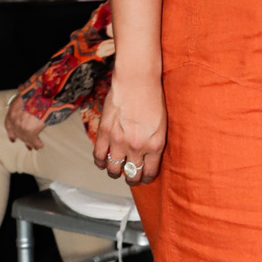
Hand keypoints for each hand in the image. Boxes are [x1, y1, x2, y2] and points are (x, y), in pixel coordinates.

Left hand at [4, 93, 47, 150]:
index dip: (10, 132)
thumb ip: (22, 91)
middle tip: (27, 146)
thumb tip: (21, 86)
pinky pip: (34, 140)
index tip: (13, 140)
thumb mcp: (26, 91)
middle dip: (22, 139)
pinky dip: (37, 144)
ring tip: (34, 147)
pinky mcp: (30, 131)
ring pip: (25, 138)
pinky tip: (41, 146)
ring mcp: (21, 126)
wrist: (43, 97)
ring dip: (30, 143)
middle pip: (17, 132)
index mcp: (12, 110)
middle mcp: (14, 119)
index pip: (8, 123)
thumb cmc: (36, 93)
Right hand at [93, 67, 166, 184]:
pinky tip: (103, 163)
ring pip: (113, 169)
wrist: (137, 82)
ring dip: (115, 173)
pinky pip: (98, 156)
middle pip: (132, 175)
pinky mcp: (104, 132)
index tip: (145, 179)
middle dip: (132, 179)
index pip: (150, 173)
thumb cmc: (153, 99)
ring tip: (116, 171)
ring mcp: (119, 141)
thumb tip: (149, 157)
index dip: (146, 179)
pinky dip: (100, 163)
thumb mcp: (163, 125)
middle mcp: (137, 147)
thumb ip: (155, 143)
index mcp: (155, 146)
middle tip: (131, 178)